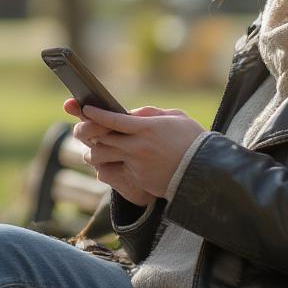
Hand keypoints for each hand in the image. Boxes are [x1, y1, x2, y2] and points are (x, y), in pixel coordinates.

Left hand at [67, 100, 204, 201]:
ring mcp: (136, 165)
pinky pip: (112, 172)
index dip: (95, 113)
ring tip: (95, 147)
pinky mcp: (137, 180)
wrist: (205, 174)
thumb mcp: (176, 118)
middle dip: (86, 131)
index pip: (112, 119)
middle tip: (82, 127)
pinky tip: (110, 161)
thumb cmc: (193, 141)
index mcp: (147, 128)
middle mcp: (137, 147)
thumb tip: (129, 113)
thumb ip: (150, 113)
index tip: (85, 108)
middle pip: (100, 138)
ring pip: (101, 157)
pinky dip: (108, 166)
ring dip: (94, 151)